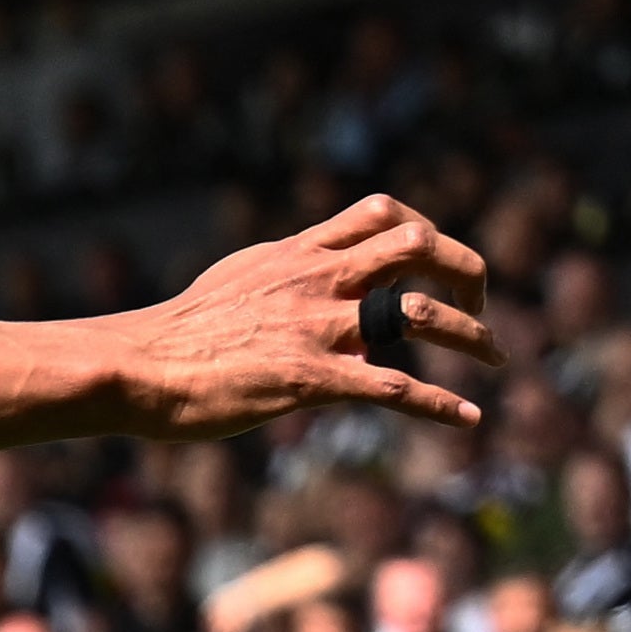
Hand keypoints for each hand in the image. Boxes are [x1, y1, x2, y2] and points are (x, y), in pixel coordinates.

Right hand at [107, 195, 495, 438]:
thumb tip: (303, 284)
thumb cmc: (171, 335)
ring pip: (420, 311)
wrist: (133, 365)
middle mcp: (318, 280)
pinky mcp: (309, 380)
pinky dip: (440, 404)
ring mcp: (317, 328)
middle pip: (420, 245)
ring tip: (497, 356)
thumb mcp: (235, 282)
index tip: (439, 262)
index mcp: (299, 254)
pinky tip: (468, 418)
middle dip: (467, 270)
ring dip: (473, 333)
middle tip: (481, 303)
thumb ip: (280, 276)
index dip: (427, 231)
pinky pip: (392, 388)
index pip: (383, 214)